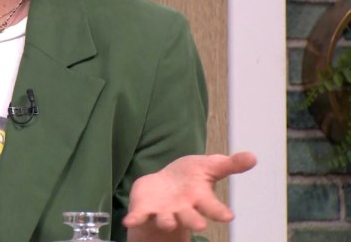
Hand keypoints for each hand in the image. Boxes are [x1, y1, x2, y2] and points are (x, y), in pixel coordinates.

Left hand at [123, 151, 256, 236]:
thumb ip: (230, 164)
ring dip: (166, 221)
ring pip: (166, 219)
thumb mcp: (210, 166)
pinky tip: (129, 221)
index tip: (228, 216)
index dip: (219, 212)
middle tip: (198, 225)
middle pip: (190, 217)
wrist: (164, 185)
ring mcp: (164, 211)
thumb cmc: (190, 178)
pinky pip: (140, 216)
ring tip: (167, 223)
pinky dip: (135, 219)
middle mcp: (183, 209)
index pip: (213, 207)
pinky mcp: (145, 210)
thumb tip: (253, 156)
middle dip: (193, 221)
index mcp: (200, 199)